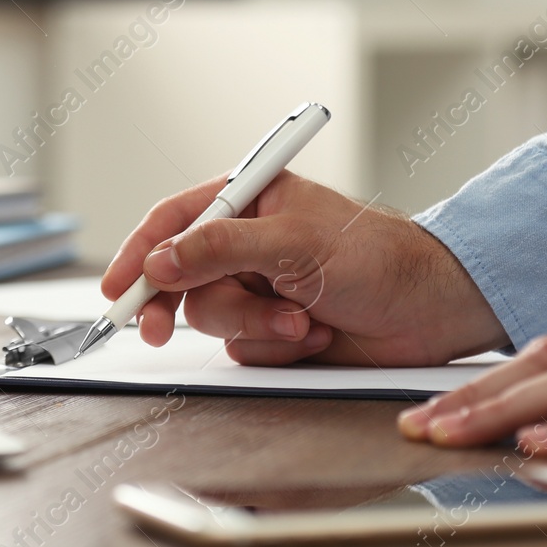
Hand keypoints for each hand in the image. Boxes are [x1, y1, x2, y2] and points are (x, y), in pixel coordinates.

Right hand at [100, 171, 507, 366]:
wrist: (429, 311)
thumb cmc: (378, 258)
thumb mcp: (293, 242)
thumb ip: (220, 247)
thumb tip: (161, 258)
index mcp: (249, 199)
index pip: (173, 220)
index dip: (139, 251)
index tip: (117, 286)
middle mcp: (246, 243)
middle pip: (181, 278)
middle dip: (189, 303)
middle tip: (159, 329)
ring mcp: (259, 287)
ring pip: (211, 317)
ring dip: (254, 324)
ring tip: (302, 319)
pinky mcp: (273, 328)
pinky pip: (243, 347)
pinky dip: (276, 346)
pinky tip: (314, 333)